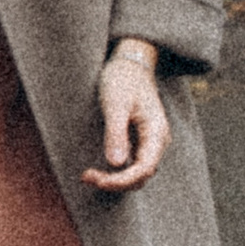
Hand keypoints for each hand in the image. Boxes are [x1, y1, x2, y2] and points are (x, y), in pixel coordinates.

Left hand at [83, 43, 167, 193]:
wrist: (130, 63)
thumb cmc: (123, 79)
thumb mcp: (116, 103)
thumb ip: (116, 132)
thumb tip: (116, 164)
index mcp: (156, 132)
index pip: (144, 169)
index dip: (122, 180)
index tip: (98, 180)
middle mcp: (157, 141)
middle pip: (141, 175)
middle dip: (115, 182)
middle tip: (86, 177)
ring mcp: (150, 142)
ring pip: (137, 173)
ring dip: (115, 179)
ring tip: (88, 175)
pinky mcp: (140, 141)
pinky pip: (132, 164)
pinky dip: (116, 171)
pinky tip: (98, 169)